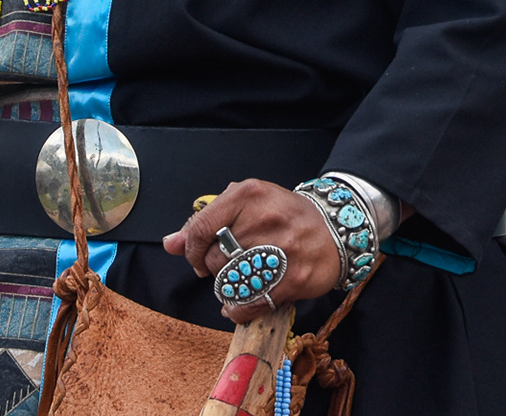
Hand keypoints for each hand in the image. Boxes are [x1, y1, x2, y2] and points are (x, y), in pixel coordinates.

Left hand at [163, 179, 340, 323]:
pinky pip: (248, 304)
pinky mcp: (292, 280)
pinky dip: (236, 310)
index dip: (191, 249)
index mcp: (249, 196)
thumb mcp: (247, 204)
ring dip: (226, 288)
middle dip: (213, 268)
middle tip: (227, 266)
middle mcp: (264, 220)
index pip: (201, 228)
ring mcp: (280, 252)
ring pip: (229, 283)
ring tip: (237, 281)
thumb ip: (207, 221)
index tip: (196, 257)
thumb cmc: (284, 215)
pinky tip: (238, 304)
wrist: (334, 229)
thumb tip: (170, 243)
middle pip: (214, 259)